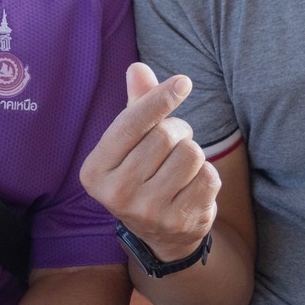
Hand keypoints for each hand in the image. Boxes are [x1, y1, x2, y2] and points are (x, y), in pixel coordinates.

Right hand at [79, 63, 219, 260]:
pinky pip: (208, 175)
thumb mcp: (131, 143)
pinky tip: (191, 187)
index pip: (129, 124)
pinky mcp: (180, 221)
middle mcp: (117, 195)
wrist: (162, 235)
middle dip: (177, 130)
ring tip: (180, 166)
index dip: (158, 99)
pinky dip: (207, 174)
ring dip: (192, 152)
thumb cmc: (143, 174)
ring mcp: (149, 212)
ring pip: (190, 153)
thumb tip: (137, 68)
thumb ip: (136, 105)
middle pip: (164, 136)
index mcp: (95, 172)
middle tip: (172, 143)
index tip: (183, 82)